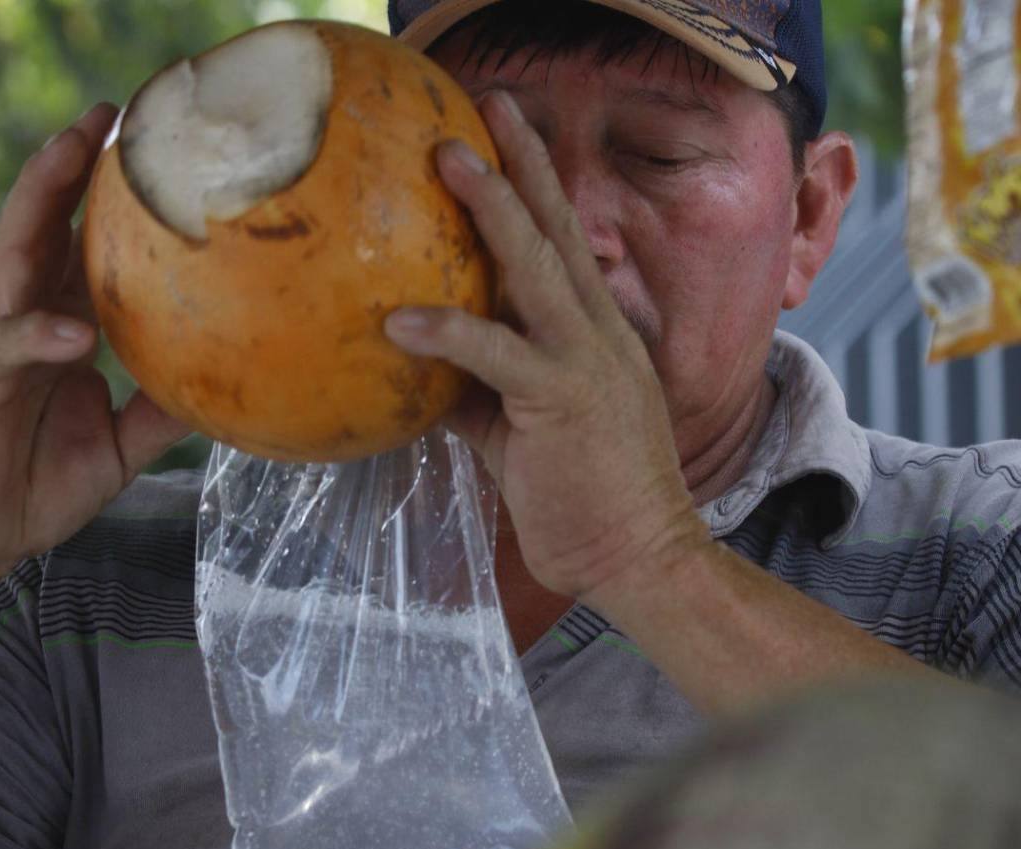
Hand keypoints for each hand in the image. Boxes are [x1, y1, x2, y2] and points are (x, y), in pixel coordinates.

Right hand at [0, 103, 191, 597]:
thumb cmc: (40, 486)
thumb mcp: (120, 446)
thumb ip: (161, 411)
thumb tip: (226, 386)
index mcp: (54, 326)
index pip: (79, 247)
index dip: (107, 200)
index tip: (152, 152)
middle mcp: (22, 319)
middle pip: (42, 226)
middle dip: (68, 166)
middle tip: (107, 112)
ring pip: (10, 255)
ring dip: (38, 200)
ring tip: (68, 149)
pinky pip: (3, 348)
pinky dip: (37, 335)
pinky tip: (73, 330)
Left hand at [385, 91, 705, 600]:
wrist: (638, 554)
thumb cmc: (582, 493)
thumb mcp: (520, 430)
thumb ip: (477, 390)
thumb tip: (420, 370)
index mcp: (593, 333)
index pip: (564, 245)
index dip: (536, 187)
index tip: (507, 136)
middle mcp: (596, 331)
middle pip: (559, 229)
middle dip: (524, 163)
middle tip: (489, 104)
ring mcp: (585, 360)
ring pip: (538, 267)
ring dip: (494, 209)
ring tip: (448, 158)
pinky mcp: (562, 399)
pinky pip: (498, 354)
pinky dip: (450, 331)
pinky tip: (400, 320)